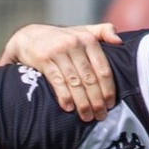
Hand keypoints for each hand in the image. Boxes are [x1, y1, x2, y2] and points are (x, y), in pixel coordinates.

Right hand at [0, 23, 121, 121]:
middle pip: (90, 78)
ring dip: (82, 103)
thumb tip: (119, 41)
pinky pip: (57, 81)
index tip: (111, 104)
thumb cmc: (62, 38)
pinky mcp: (43, 59)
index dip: (108, 88)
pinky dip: (64, 96)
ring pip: (75, 82)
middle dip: (96, 100)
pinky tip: (69, 108)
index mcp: (88, 39)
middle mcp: (74, 44)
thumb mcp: (83, 31)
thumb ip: (103, 32)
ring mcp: (58, 51)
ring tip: (87, 117)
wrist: (29, 36)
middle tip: (101, 116)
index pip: (103, 68)